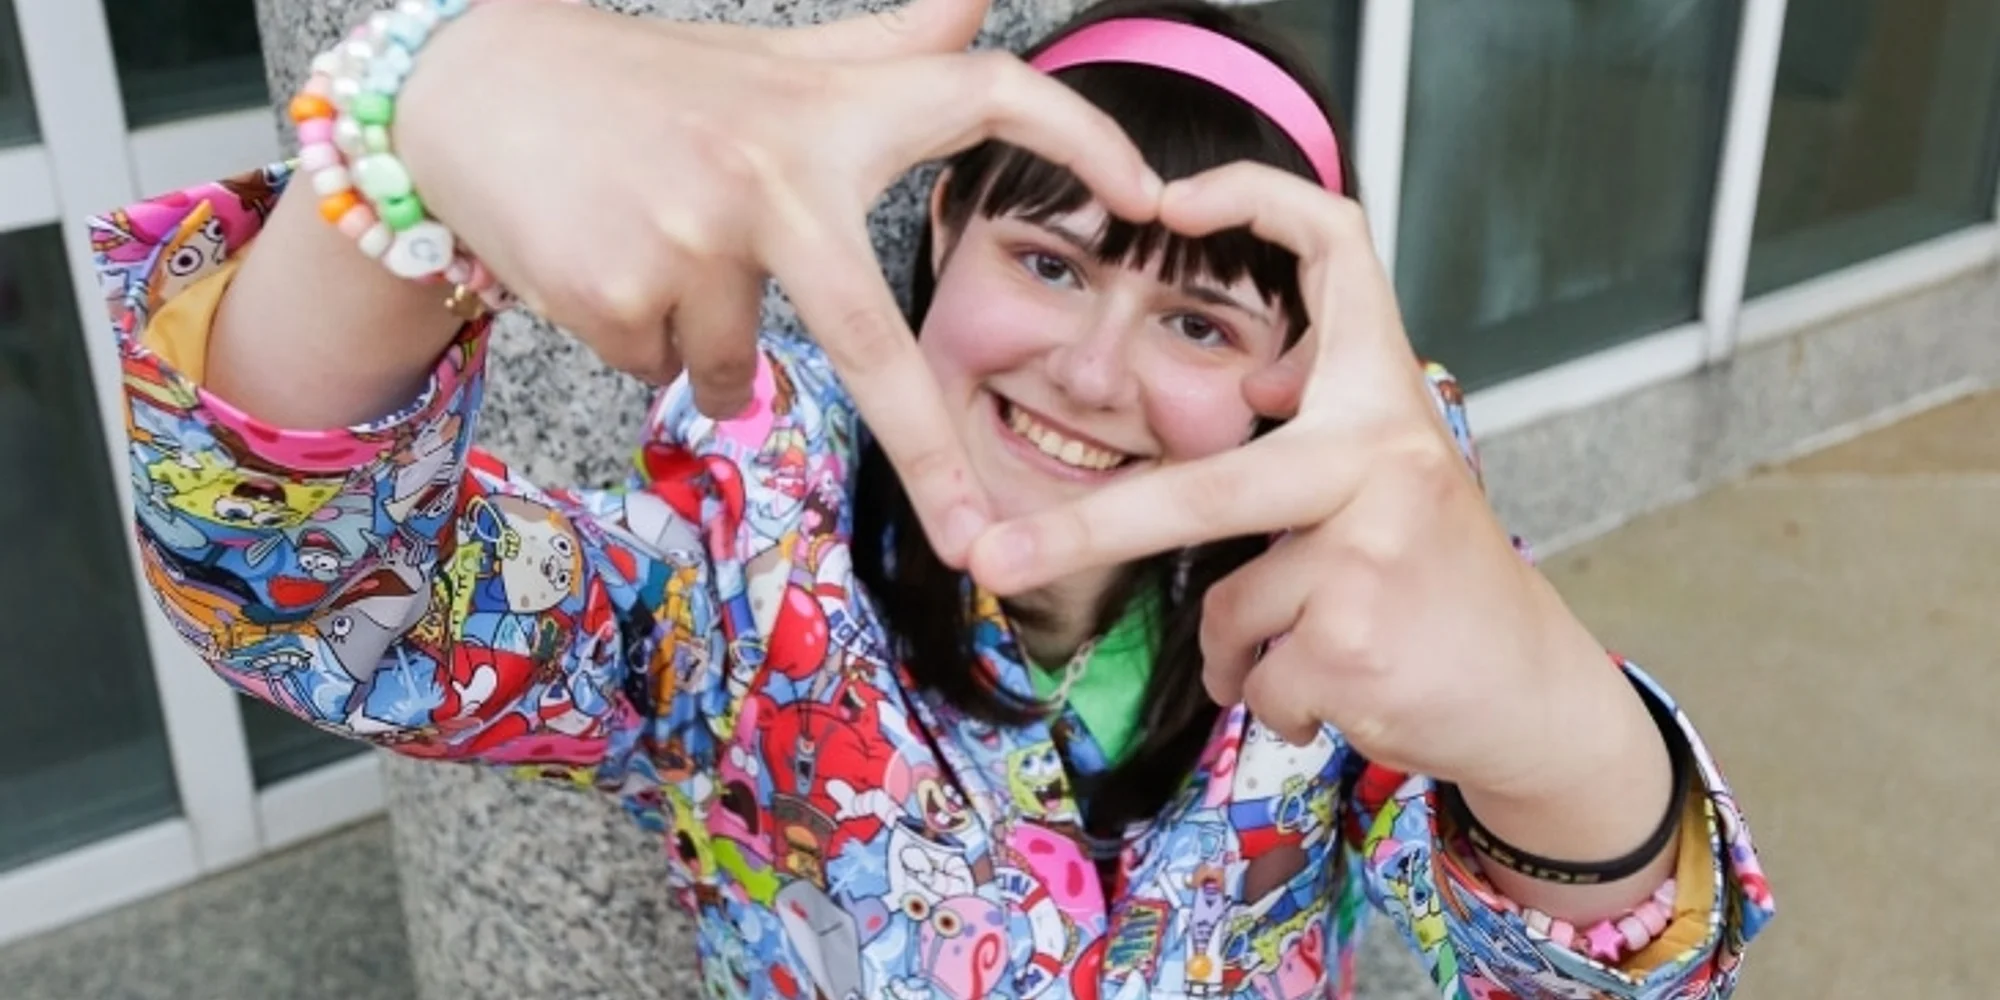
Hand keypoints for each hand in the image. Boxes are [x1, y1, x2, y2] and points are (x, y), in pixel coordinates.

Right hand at [395, 0, 1162, 564]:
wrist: (470, 92)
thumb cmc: (646, 87)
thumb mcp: (775, 64)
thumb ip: (889, 46)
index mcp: (828, 115)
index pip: (980, 94)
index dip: (1075, 134)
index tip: (1149, 196)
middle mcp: (774, 176)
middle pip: (875, 347)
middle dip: (934, 463)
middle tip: (983, 547)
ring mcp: (693, 242)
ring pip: (738, 369)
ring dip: (711, 345)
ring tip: (652, 250)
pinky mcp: (619, 296)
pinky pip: (665, 373)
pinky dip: (645, 346)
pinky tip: (604, 266)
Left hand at [967, 163, 1651, 803]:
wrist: (1534, 697)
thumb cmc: (1441, 584)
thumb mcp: (1395, 482)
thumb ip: (1321, 433)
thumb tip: (1261, 383)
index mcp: (1386, 399)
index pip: (1339, 250)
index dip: (1258, 197)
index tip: (1170, 197)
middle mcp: (1386, 455)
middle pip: (1202, 491)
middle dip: (1086, 534)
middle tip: (989, 562)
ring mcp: (1372, 552)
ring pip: (1226, 612)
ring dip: (1246, 653)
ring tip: (1328, 650)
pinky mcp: (1356, 644)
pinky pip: (1252, 680)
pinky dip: (1274, 701)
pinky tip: (1346, 689)